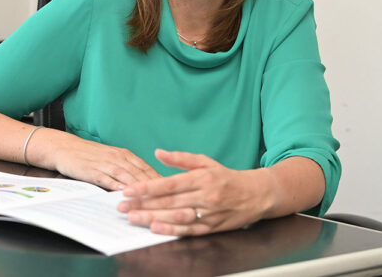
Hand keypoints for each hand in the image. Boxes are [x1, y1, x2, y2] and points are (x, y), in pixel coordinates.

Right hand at [38, 131, 159, 190]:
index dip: (161, 181)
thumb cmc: (87, 155)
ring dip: (140, 190)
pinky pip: (108, 180)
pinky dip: (118, 188)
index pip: (147, 168)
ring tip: (152, 201)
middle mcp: (118, 157)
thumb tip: (144, 183)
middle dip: (156, 188)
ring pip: (127, 177)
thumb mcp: (110, 158)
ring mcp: (105, 163)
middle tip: (170, 200)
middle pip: (141, 174)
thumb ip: (126, 169)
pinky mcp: (92, 170)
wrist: (63, 147)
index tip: (175, 192)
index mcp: (124, 154)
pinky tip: (125, 196)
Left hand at [117, 149, 273, 235]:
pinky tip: (156, 229)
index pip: (169, 183)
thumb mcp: (205, 162)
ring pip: (176, 217)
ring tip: (133, 218)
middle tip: (123, 206)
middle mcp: (204, 196)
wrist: (258, 194)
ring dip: (153, 218)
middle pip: (169, 201)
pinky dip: (172, 230)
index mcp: (201, 178)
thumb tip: (158, 152)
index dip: (147, 187)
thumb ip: (181, 158)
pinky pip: (189, 230)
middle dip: (143, 204)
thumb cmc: (227, 177)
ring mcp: (209, 213)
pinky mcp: (212, 227)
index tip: (129, 190)